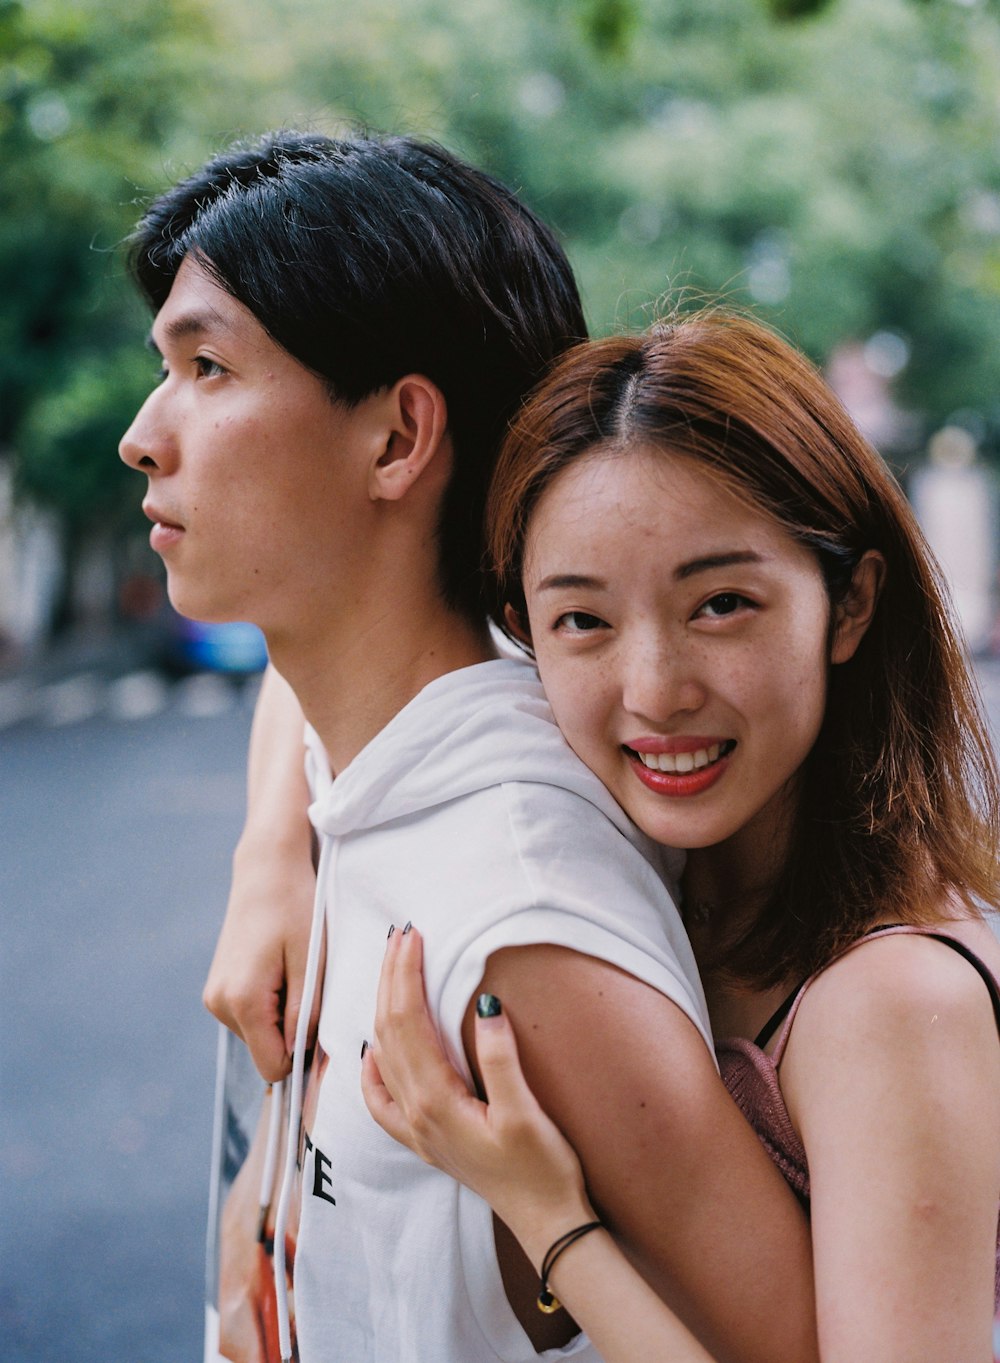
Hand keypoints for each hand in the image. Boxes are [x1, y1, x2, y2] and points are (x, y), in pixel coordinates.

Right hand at [204, 838, 319, 1080]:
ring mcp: (214, 996)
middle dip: (292, 1032)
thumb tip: (303, 1057)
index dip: (303, 1056)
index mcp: (243, 1001)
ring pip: (259, 1035)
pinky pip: (250, 1017)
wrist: (266, 868)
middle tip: (309, 986)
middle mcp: (220, 1004)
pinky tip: (279, 969)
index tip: (322, 1026)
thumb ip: (306, 1013)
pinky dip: (270, 1004)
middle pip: (266, 1051)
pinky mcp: (217, 988)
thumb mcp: (311, 960)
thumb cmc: (295, 906)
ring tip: (293, 971)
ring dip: (281, 1016)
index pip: (274, 1066)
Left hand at [361, 927, 593, 1266]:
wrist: (545, 1221)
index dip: (407, 975)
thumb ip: (501, 1058)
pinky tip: (372, 1053)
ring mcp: (417, 1128)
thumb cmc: (542, 1168)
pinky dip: (371, 1069)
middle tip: (400, 935)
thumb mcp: (526, 1111)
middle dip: (391, 979)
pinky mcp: (425, 1140)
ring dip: (383, 1008)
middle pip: (389, 1032)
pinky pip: (382, 1100)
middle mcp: (416, 1113)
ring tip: (391, 970)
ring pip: (383, 1055)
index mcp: (436, 1100)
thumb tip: (486, 1002)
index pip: (409, 1021)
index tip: (412, 935)